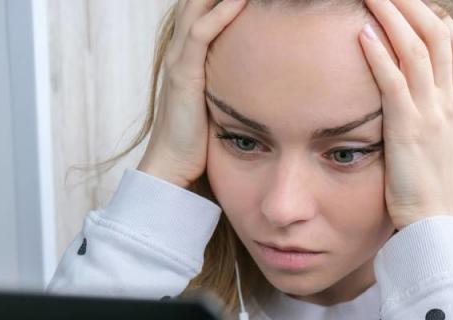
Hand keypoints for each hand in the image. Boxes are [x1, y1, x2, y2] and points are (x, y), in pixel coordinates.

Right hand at [137, 0, 247, 187]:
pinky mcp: (183, 75)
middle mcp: (182, 48)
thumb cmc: (205, 138)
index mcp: (192, 51)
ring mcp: (179, 59)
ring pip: (198, 7)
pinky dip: (221, 13)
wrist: (176, 170)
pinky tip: (241, 0)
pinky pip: (201, 34)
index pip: (207, 6)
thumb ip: (242, 80)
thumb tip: (277, 76)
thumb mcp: (228, 97)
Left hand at [359, 0, 452, 229]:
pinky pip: (394, 84)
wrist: (436, 224)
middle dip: (413, 4)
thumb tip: (433, 105)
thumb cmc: (434, 191)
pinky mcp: (408, 130)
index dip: (436, 17)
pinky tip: (361, 34)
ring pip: (417, 50)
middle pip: (438, 35)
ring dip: (393, 16)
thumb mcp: (444, 146)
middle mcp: (447, 102)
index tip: (418, 2)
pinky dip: (378, 56)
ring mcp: (430, 114)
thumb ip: (438, 119)